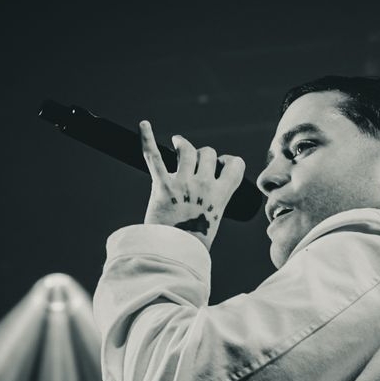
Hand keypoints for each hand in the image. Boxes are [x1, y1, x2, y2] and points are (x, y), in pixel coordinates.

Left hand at [139, 121, 245, 249]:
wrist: (173, 256)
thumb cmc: (192, 243)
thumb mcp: (213, 220)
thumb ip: (212, 201)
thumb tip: (206, 194)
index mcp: (222, 195)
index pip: (235, 165)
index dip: (228, 161)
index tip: (221, 165)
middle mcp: (205, 185)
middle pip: (209, 153)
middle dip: (203, 154)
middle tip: (195, 160)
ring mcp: (183, 184)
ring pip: (188, 150)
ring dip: (184, 145)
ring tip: (178, 143)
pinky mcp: (161, 185)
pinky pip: (153, 156)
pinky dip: (147, 138)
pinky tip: (144, 125)